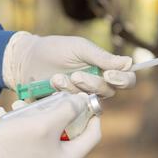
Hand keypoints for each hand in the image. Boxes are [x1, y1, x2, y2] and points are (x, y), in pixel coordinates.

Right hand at [0, 92, 100, 157]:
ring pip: (48, 137)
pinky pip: (34, 144)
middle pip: (68, 135)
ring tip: (20, 107)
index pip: (92, 135)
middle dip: (56, 112)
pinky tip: (10, 117)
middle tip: (46, 99)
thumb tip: (83, 101)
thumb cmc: (11, 143)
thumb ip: (68, 109)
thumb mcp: (44, 121)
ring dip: (37, 118)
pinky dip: (26, 129)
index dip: (91, 113)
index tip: (84, 97)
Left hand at [3, 32, 135, 97]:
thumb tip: (129, 62)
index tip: (109, 75)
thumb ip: (102, 57)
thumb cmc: (55, 49)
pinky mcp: (68, 107)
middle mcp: (97, 84)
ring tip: (57, 78)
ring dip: (74, 89)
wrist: (28, 59)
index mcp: (104, 68)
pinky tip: (52, 85)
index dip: (123, 80)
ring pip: (90, 101)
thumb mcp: (79, 48)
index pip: (126, 79)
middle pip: (108, 92)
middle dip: (92, 84)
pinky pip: (73, 109)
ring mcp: (82, 97)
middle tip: (75, 75)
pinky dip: (63, 96)